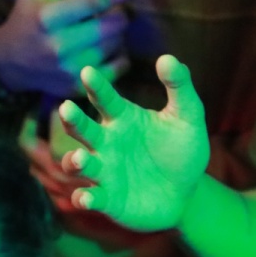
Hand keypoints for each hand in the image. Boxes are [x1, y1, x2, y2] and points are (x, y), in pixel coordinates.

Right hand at [0, 0, 145, 99]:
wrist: (9, 62)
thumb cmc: (28, 13)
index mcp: (48, 17)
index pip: (96, 0)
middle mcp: (58, 46)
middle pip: (114, 25)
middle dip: (120, 14)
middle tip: (113, 10)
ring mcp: (69, 71)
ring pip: (117, 46)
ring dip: (119, 35)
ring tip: (104, 28)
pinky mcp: (78, 88)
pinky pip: (118, 68)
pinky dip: (119, 56)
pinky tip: (105, 48)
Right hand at [58, 55, 211, 232]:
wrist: (188, 192)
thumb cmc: (182, 150)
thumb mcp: (188, 115)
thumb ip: (179, 86)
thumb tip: (167, 57)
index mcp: (123, 119)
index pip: (105, 99)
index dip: (96, 86)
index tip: (87, 71)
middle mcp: (107, 143)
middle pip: (83, 129)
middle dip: (74, 119)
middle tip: (67, 108)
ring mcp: (105, 171)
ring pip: (79, 163)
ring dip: (75, 160)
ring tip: (80, 156)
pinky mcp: (109, 199)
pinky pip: (91, 198)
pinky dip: (86, 198)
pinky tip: (86, 198)